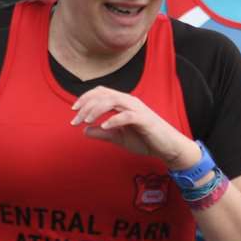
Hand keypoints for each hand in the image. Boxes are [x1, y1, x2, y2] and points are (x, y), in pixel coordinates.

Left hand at [70, 86, 196, 167]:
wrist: (167, 147)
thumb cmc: (145, 140)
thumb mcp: (118, 137)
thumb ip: (102, 133)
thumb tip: (84, 130)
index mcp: (123, 103)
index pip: (101, 93)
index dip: (85, 98)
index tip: (73, 111)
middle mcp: (129, 101)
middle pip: (103, 95)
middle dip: (86, 106)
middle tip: (75, 120)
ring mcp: (137, 109)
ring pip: (112, 101)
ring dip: (96, 110)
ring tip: (86, 121)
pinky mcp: (144, 119)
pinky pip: (126, 116)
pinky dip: (114, 120)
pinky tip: (104, 126)